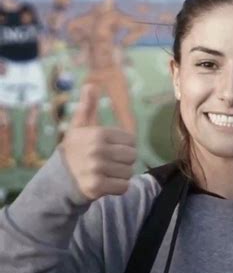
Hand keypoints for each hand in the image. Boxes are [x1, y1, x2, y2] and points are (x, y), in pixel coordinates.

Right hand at [60, 84, 136, 199]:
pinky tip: (107, 183)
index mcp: (98, 134)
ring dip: (121, 175)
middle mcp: (97, 150)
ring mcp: (97, 169)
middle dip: (123, 161)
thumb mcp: (80, 126)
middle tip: (109, 162)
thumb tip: (91, 85)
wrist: (59, 178)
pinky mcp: (97, 187)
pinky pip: (124, 187)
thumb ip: (88, 107)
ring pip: (129, 172)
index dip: (124, 146)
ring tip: (106, 172)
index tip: (109, 149)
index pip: (131, 141)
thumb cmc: (76, 149)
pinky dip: (119, 187)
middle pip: (132, 156)